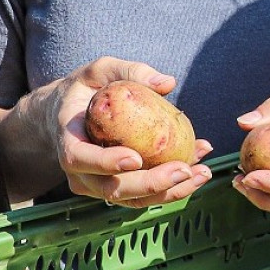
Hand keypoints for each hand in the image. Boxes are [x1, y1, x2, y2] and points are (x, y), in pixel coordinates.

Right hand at [41, 57, 211, 207]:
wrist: (67, 115)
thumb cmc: (84, 89)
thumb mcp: (100, 70)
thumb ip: (130, 71)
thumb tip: (167, 83)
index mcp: (68, 141)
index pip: (79, 159)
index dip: (106, 162)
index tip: (135, 158)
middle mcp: (79, 172)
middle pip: (112, 188)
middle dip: (151, 183)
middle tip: (184, 170)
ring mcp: (97, 186)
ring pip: (133, 199)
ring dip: (170, 191)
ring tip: (202, 172)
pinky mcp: (116, 190)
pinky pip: (144, 195)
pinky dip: (173, 187)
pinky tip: (198, 167)